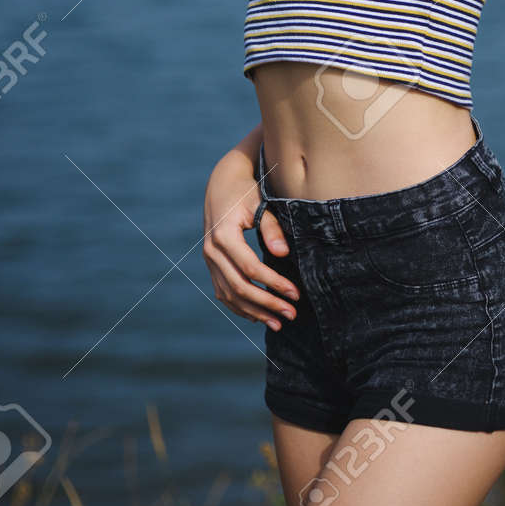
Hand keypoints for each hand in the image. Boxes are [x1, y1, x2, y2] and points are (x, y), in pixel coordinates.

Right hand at [202, 152, 299, 331]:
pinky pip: (223, 291)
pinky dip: (239, 306)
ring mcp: (209, 259)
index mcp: (224, 235)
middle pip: (239, 287)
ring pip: (229, 294)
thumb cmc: (246, 190)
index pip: (251, 268)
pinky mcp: (212, 263)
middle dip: (266, 303)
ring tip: (277, 323)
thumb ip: (271, 227)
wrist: (222, 182)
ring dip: (253, 311)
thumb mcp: (259, 203)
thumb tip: (283, 253)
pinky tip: (257, 316)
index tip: (295, 293)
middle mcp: (212, 251)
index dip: (273, 284)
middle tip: (291, 314)